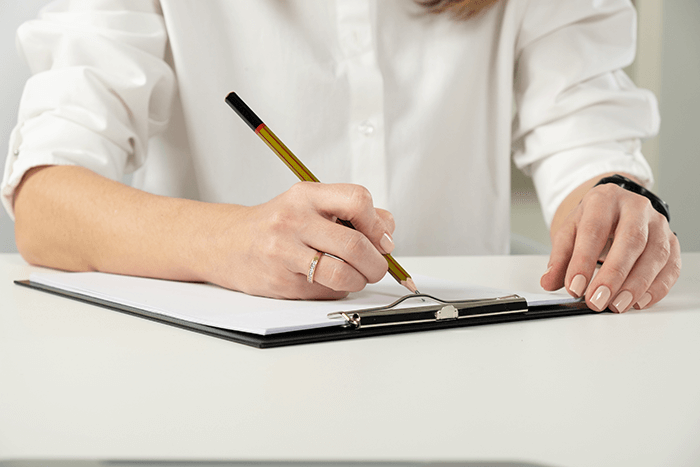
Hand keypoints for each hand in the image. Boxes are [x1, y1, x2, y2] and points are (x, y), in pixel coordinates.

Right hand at [206, 182, 395, 299]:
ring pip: (343, 274)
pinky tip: (327, 281)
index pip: (357, 200)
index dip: (378, 224)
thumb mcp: (311, 205)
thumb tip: (387, 235)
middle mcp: (294, 220)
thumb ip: (351, 213)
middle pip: (355, 244)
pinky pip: (326, 292)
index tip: (383, 239)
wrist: (228, 243)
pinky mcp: (281, 281)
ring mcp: (284, 252)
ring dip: (360, 281)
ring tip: (356, 277)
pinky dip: (337, 290)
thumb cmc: (279, 224)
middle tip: (376, 267)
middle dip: (376, 263)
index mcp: (307, 194)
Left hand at [540, 183, 680, 312]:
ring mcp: (658, 224)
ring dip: (636, 285)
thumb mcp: (569, 231)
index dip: (583, 261)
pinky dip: (656, 288)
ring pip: (655, 254)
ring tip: (616, 305)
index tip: (574, 287)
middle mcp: (636, 208)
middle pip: (631, 240)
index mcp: (605, 199)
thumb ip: (559, 258)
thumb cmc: (593, 220)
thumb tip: (549, 282)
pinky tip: (639, 302)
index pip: (594, 229)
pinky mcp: (672, 242)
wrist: (616, 207)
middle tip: (597, 300)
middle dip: (613, 275)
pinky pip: (670, 267)